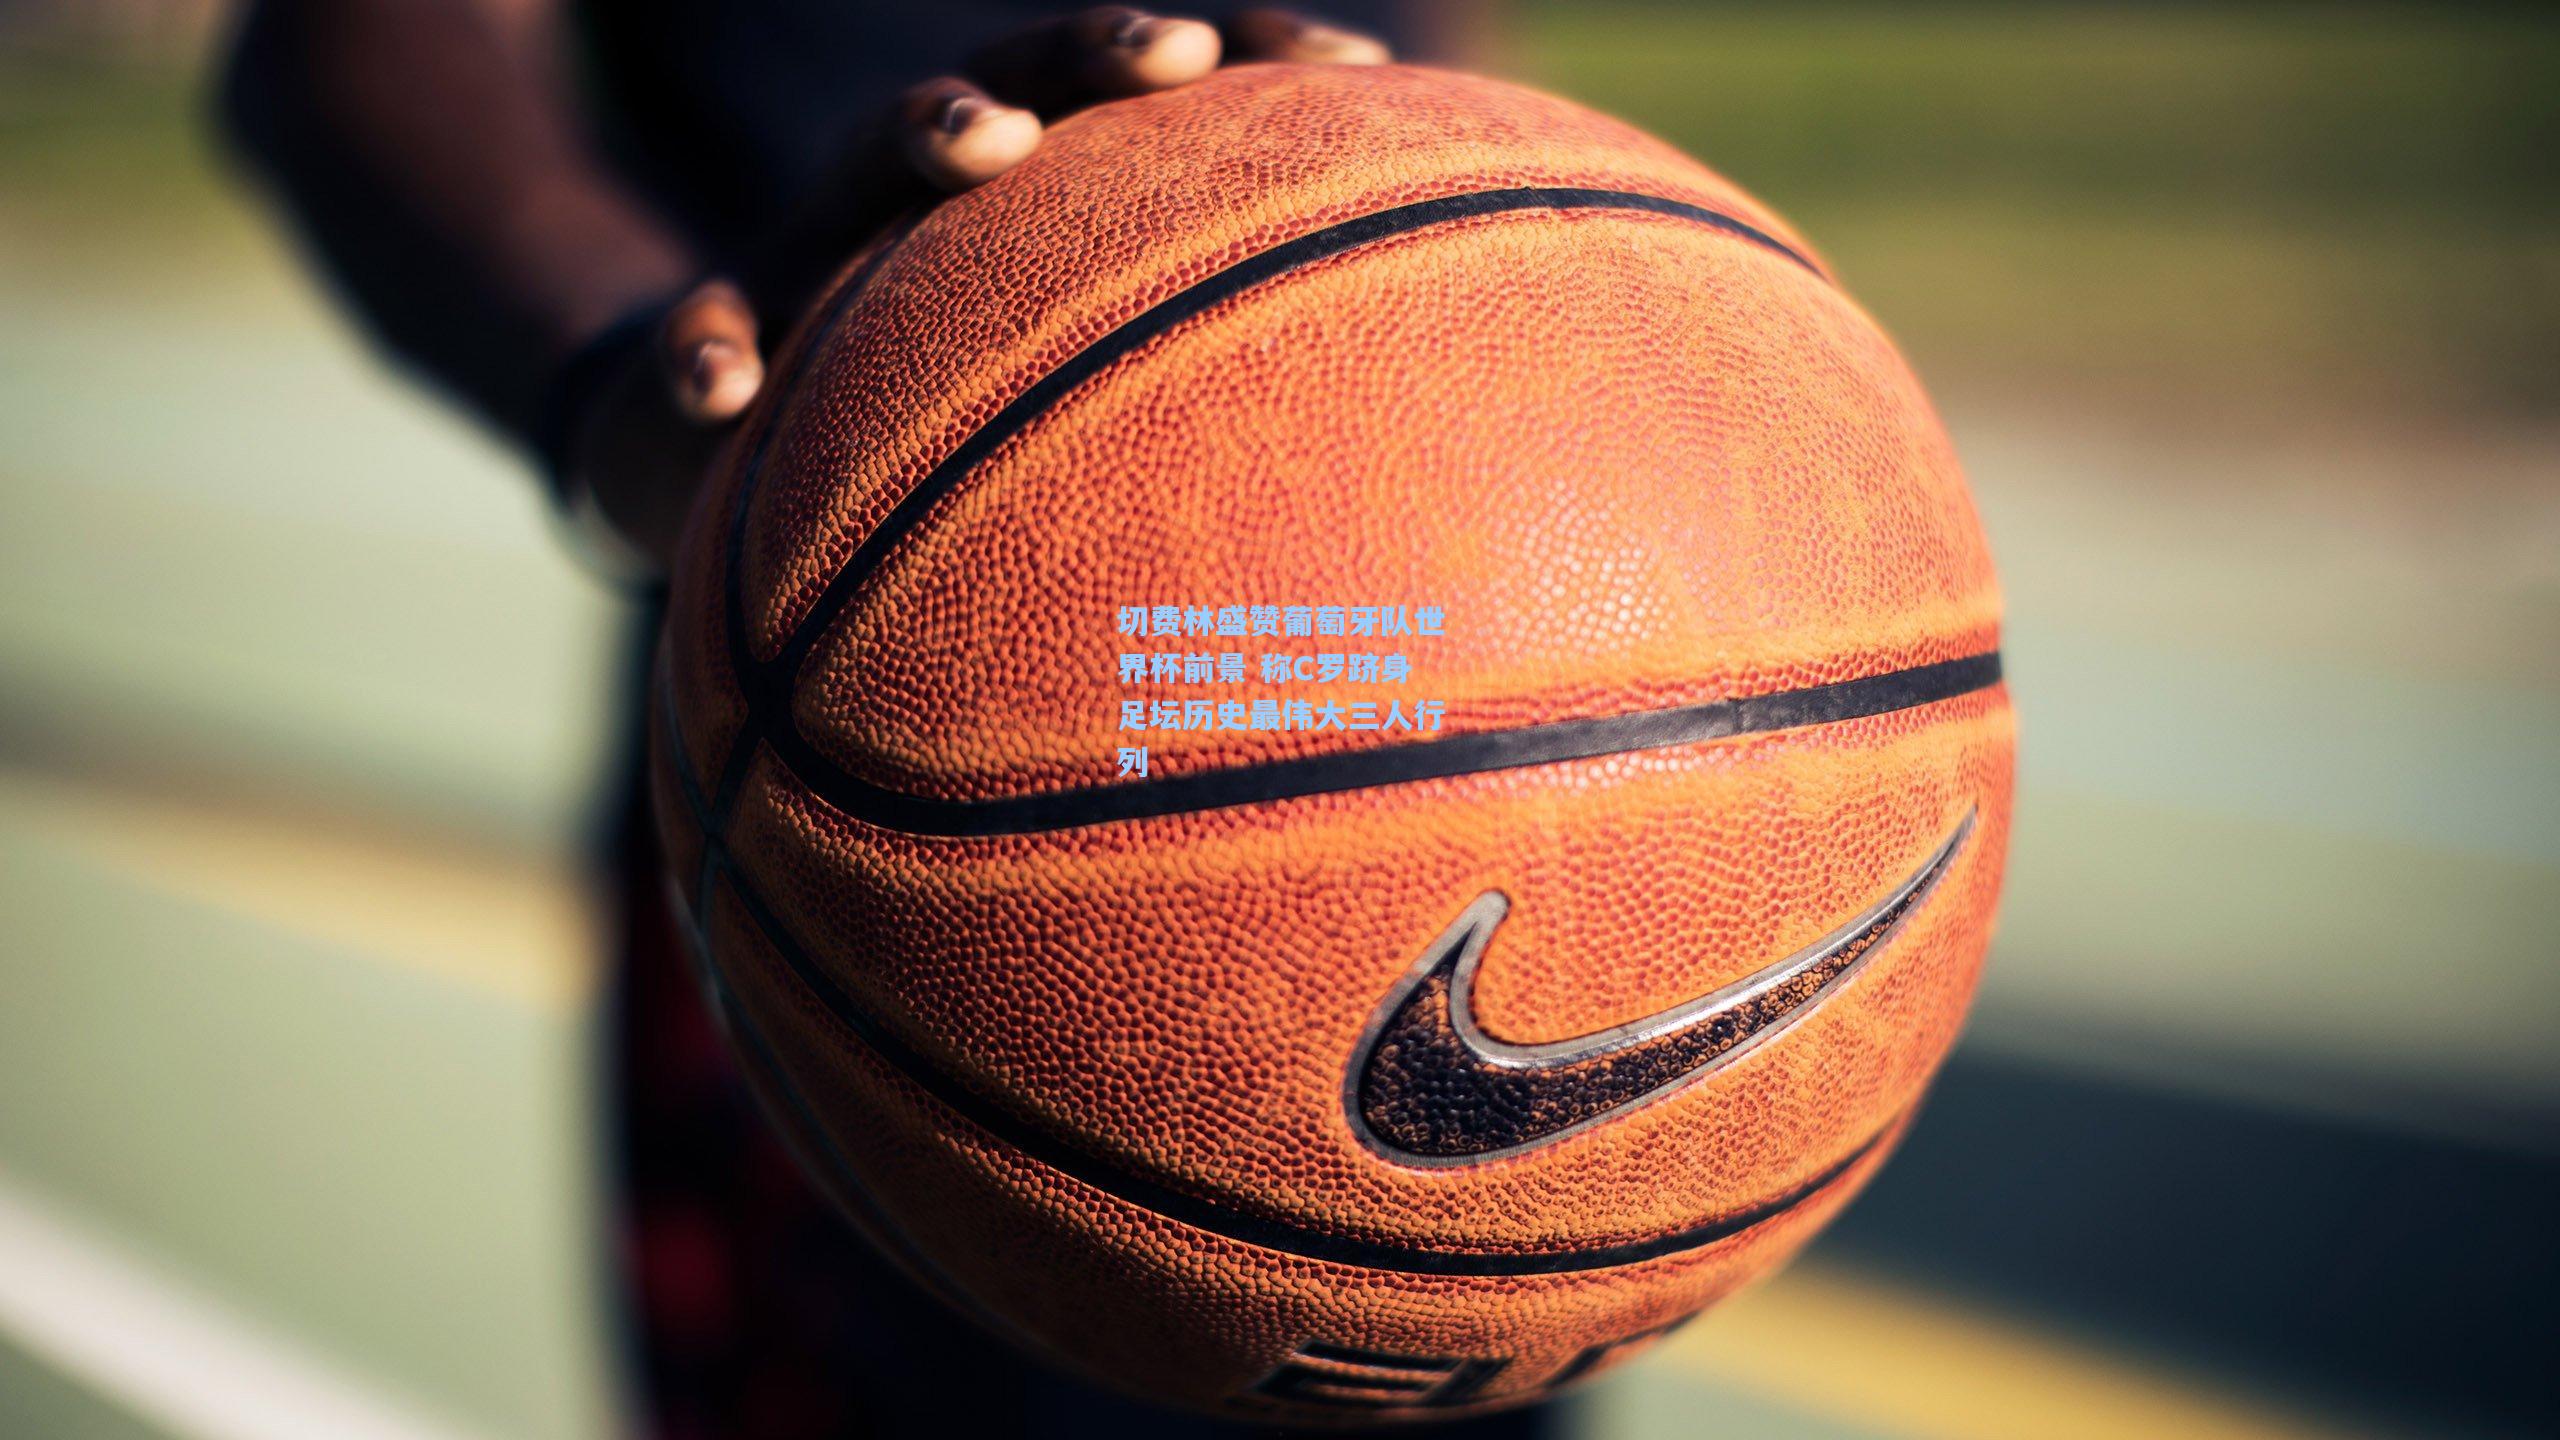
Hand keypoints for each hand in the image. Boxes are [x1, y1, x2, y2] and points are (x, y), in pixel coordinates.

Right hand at [561, 7, 1391, 578]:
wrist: (738, 444)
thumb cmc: (941, 426)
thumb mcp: (1060, 406)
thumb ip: (1182, 404)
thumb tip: (1386, 510)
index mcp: (1036, 197)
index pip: (1158, 102)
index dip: (1258, 63)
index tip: (1361, 72)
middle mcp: (932, 192)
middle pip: (1026, 82)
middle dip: (1101, 54)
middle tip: (1178, 56)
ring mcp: (818, 243)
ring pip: (864, 164)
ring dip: (932, 132)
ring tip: (982, 150)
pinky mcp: (719, 326)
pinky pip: (701, 332)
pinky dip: (707, 354)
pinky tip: (726, 395)